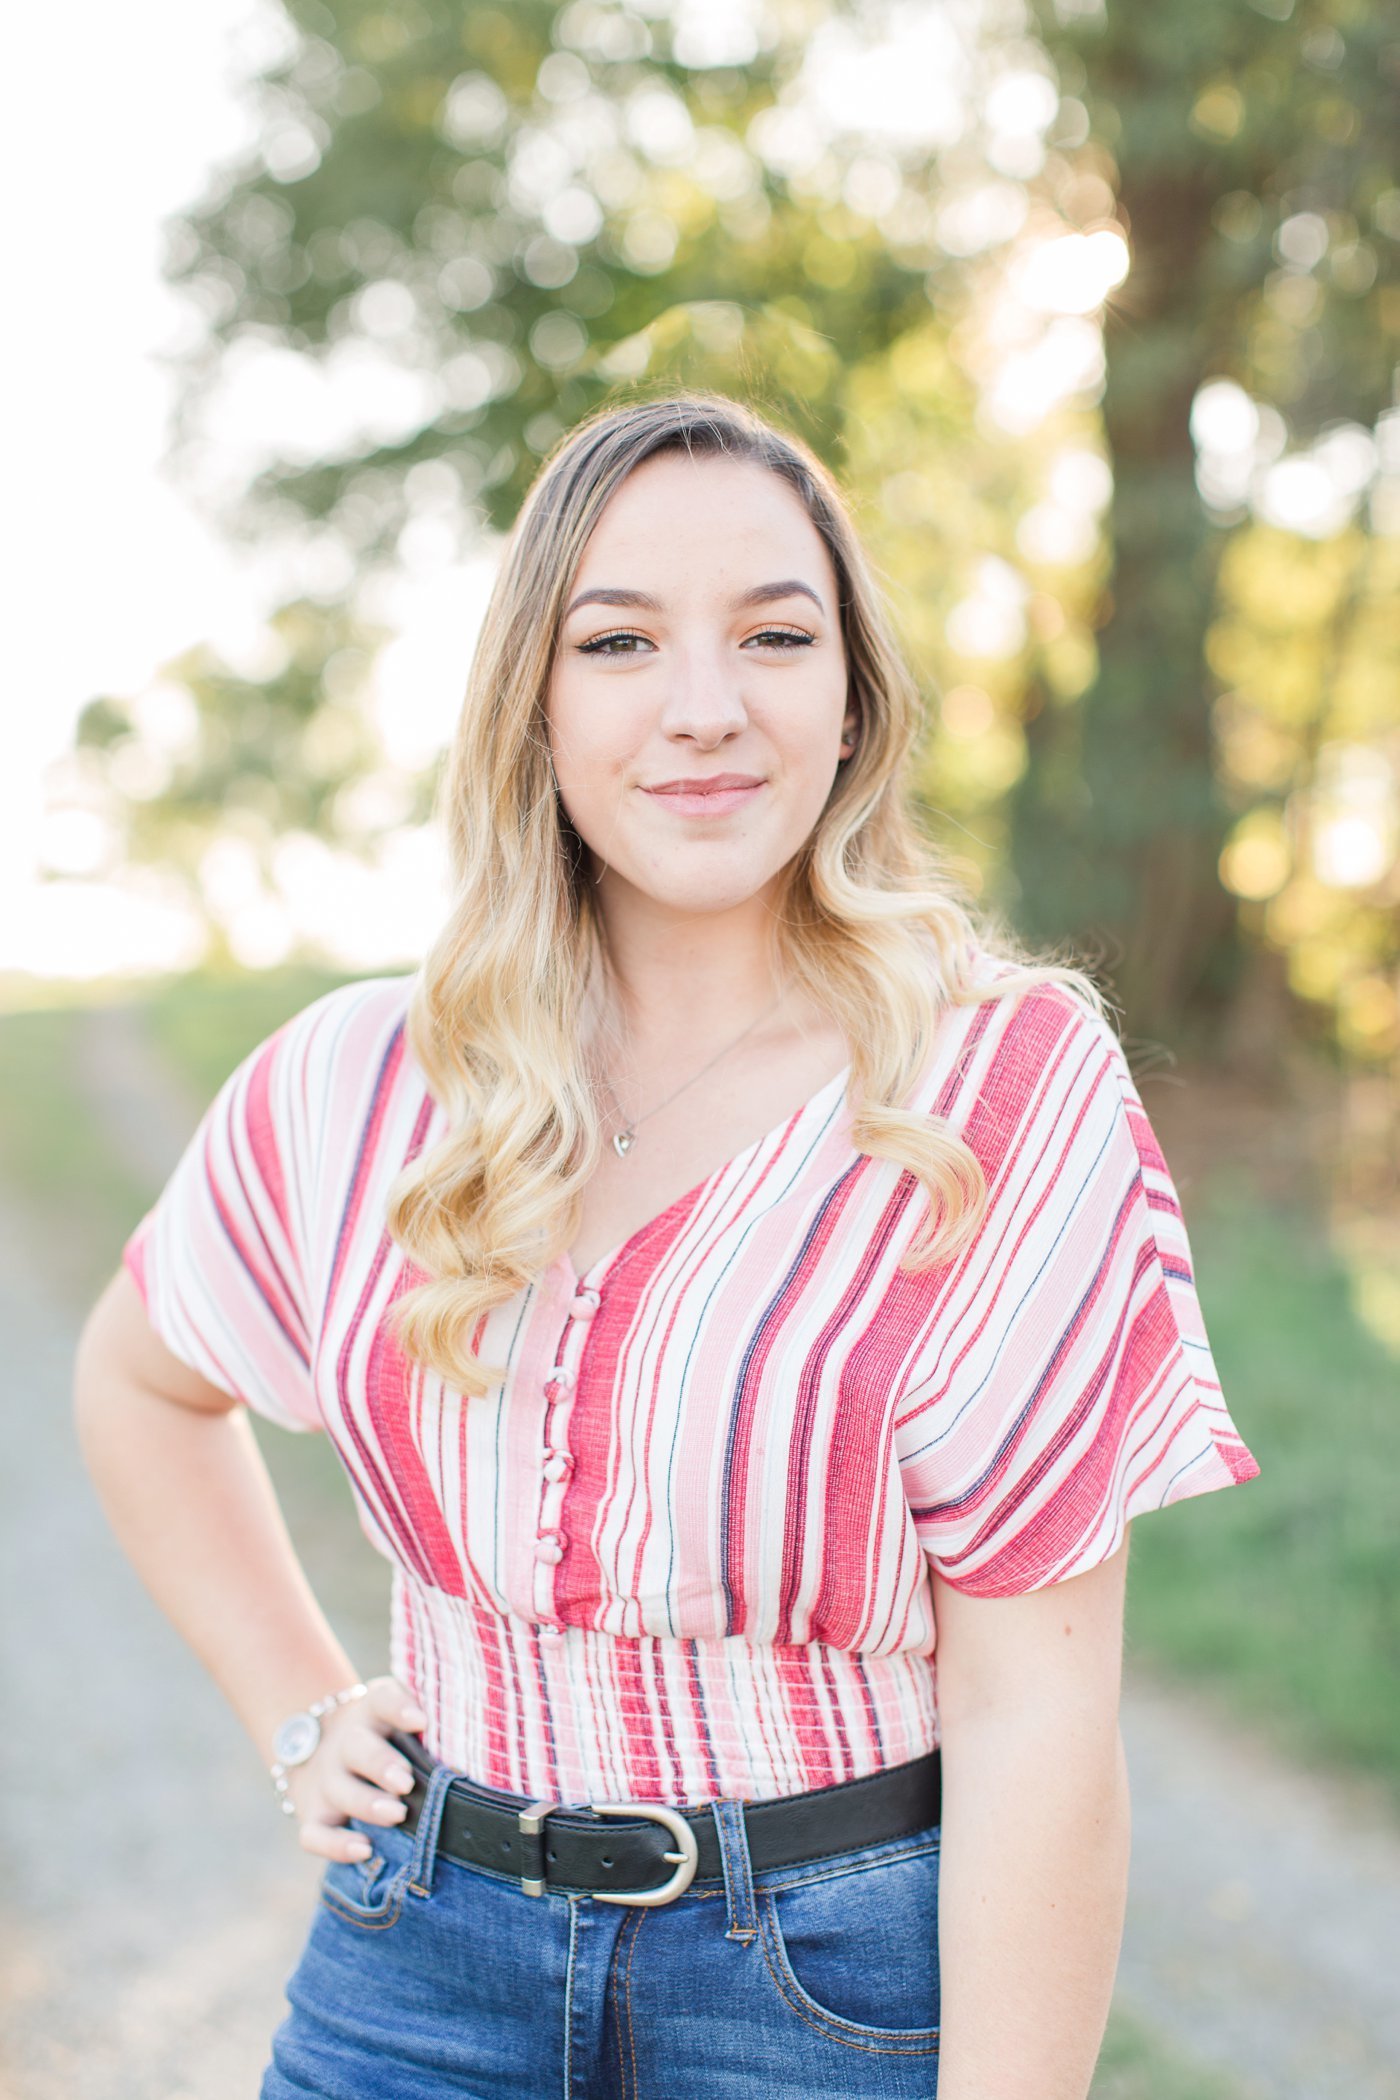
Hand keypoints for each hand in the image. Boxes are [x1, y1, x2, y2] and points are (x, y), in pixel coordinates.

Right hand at [281, 1675, 426, 1862]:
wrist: (316, 1747)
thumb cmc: (381, 1735)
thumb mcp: (398, 1715)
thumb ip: (427, 1718)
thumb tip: (462, 1731)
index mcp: (371, 1713)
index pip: (382, 1700)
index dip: (400, 1708)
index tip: (422, 1722)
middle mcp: (344, 1744)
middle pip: (356, 1747)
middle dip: (380, 1764)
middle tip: (406, 1782)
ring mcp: (325, 1781)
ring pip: (338, 1790)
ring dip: (366, 1804)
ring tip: (396, 1814)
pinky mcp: (313, 1815)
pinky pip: (313, 1834)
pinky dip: (335, 1845)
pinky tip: (365, 1850)